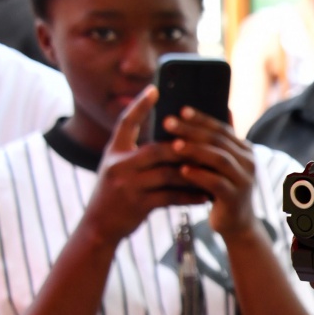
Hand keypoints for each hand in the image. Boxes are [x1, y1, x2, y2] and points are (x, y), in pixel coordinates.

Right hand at [82, 88, 206, 246]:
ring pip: (168, 173)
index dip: (139, 105)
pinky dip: (190, 196)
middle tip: (209, 143)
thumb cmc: (116, 192)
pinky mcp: (138, 205)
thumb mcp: (117, 166)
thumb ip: (136, 152)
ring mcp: (127, 185)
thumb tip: (170, 138)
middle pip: (158, 149)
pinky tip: (205, 196)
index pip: (126, 123)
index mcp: (114, 151)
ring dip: (194, 173)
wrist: (99, 226)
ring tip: (214, 171)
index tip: (155, 89)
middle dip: (185, 147)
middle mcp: (118, 165)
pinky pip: (171, 197)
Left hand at [164, 108, 258, 239]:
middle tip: (169, 122)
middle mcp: (249, 162)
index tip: (180, 110)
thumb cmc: (223, 190)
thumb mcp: (222, 165)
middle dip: (192, 130)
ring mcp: (245, 179)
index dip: (201, 119)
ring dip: (195, 150)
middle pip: (218, 141)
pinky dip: (199, 175)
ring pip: (219, 159)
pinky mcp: (236, 197)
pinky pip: (216, 182)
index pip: (222, 128)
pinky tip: (182, 170)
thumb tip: (218, 111)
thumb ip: (218, 143)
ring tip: (173, 145)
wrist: (237, 225)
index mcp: (245, 150)